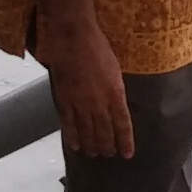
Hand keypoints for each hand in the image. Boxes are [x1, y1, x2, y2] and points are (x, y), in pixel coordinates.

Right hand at [40, 13, 129, 158]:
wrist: (74, 37)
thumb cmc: (97, 46)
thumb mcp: (116, 68)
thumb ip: (116, 88)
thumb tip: (117, 102)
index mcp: (115, 93)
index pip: (123, 124)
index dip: (125, 141)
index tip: (127, 154)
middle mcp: (99, 103)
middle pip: (104, 132)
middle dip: (107, 146)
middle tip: (108, 154)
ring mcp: (80, 103)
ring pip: (87, 131)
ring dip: (91, 145)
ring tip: (94, 154)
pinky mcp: (64, 99)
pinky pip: (69, 123)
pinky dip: (72, 136)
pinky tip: (75, 145)